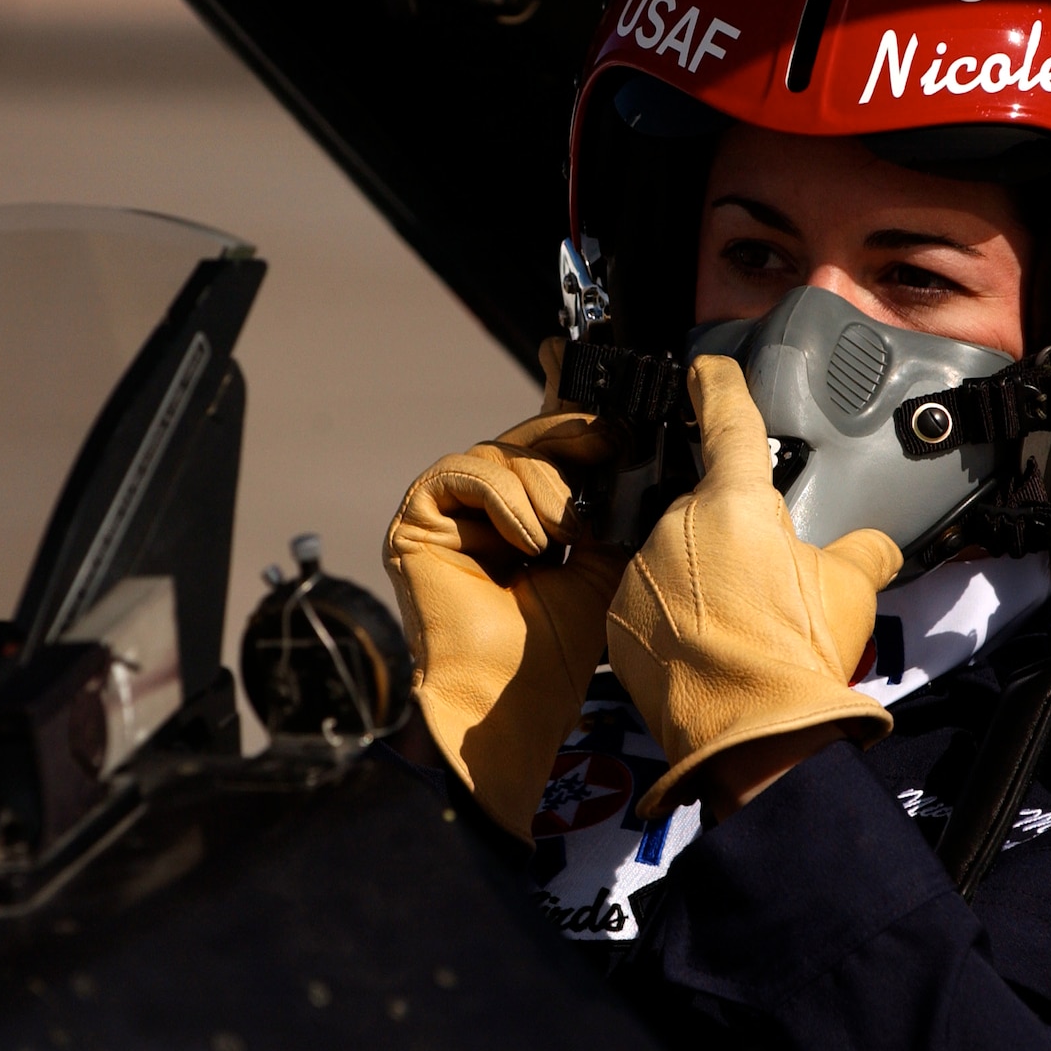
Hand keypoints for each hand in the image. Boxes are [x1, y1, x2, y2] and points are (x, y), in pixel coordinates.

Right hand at [384, 339, 631, 842]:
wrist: (524, 704)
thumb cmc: (569, 645)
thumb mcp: (613, 550)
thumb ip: (616, 493)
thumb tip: (631, 435)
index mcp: (540, 509)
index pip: (551, 435)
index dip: (562, 390)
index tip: (568, 346)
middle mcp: (494, 505)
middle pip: (532, 433)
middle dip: (574, 437)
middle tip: (606, 447)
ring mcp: (453, 511)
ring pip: (504, 450)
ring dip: (546, 488)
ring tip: (566, 537)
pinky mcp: (419, 519)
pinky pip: (466, 469)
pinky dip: (507, 500)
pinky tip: (530, 543)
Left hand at [606, 354, 901, 817]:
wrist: (755, 738)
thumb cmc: (800, 657)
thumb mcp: (852, 589)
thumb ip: (862, 551)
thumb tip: (876, 545)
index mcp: (734, 504)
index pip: (727, 423)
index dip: (719, 386)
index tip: (706, 367)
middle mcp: (676, 527)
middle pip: (705, 513)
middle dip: (731, 542)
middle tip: (765, 590)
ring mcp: (641, 574)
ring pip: (674, 560)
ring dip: (701, 584)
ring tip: (740, 631)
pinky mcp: (620, 621)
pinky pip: (648, 605)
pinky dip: (674, 622)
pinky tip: (708, 653)